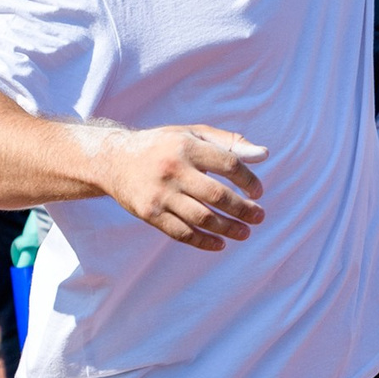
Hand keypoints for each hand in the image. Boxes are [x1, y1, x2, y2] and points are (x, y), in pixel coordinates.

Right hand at [88, 124, 267, 251]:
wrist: (114, 160)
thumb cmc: (163, 145)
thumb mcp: (192, 134)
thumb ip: (228, 143)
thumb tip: (264, 154)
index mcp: (187, 146)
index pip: (228, 164)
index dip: (248, 180)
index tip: (258, 192)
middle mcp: (173, 169)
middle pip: (217, 195)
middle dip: (243, 210)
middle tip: (259, 217)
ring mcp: (160, 194)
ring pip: (202, 218)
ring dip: (228, 228)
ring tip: (244, 233)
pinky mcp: (149, 214)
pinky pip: (182, 233)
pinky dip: (204, 241)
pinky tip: (220, 243)